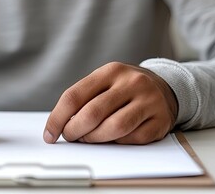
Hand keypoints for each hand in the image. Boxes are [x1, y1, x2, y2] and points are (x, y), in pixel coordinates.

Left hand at [43, 62, 177, 144]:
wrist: (165, 87)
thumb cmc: (125, 88)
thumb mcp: (104, 82)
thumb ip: (83, 98)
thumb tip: (58, 125)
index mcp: (110, 71)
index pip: (74, 96)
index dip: (57, 118)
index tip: (49, 133)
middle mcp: (131, 83)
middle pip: (93, 113)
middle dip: (74, 130)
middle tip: (70, 136)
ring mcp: (148, 101)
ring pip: (114, 127)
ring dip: (94, 139)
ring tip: (88, 138)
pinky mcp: (160, 120)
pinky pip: (132, 139)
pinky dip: (117, 143)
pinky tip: (112, 138)